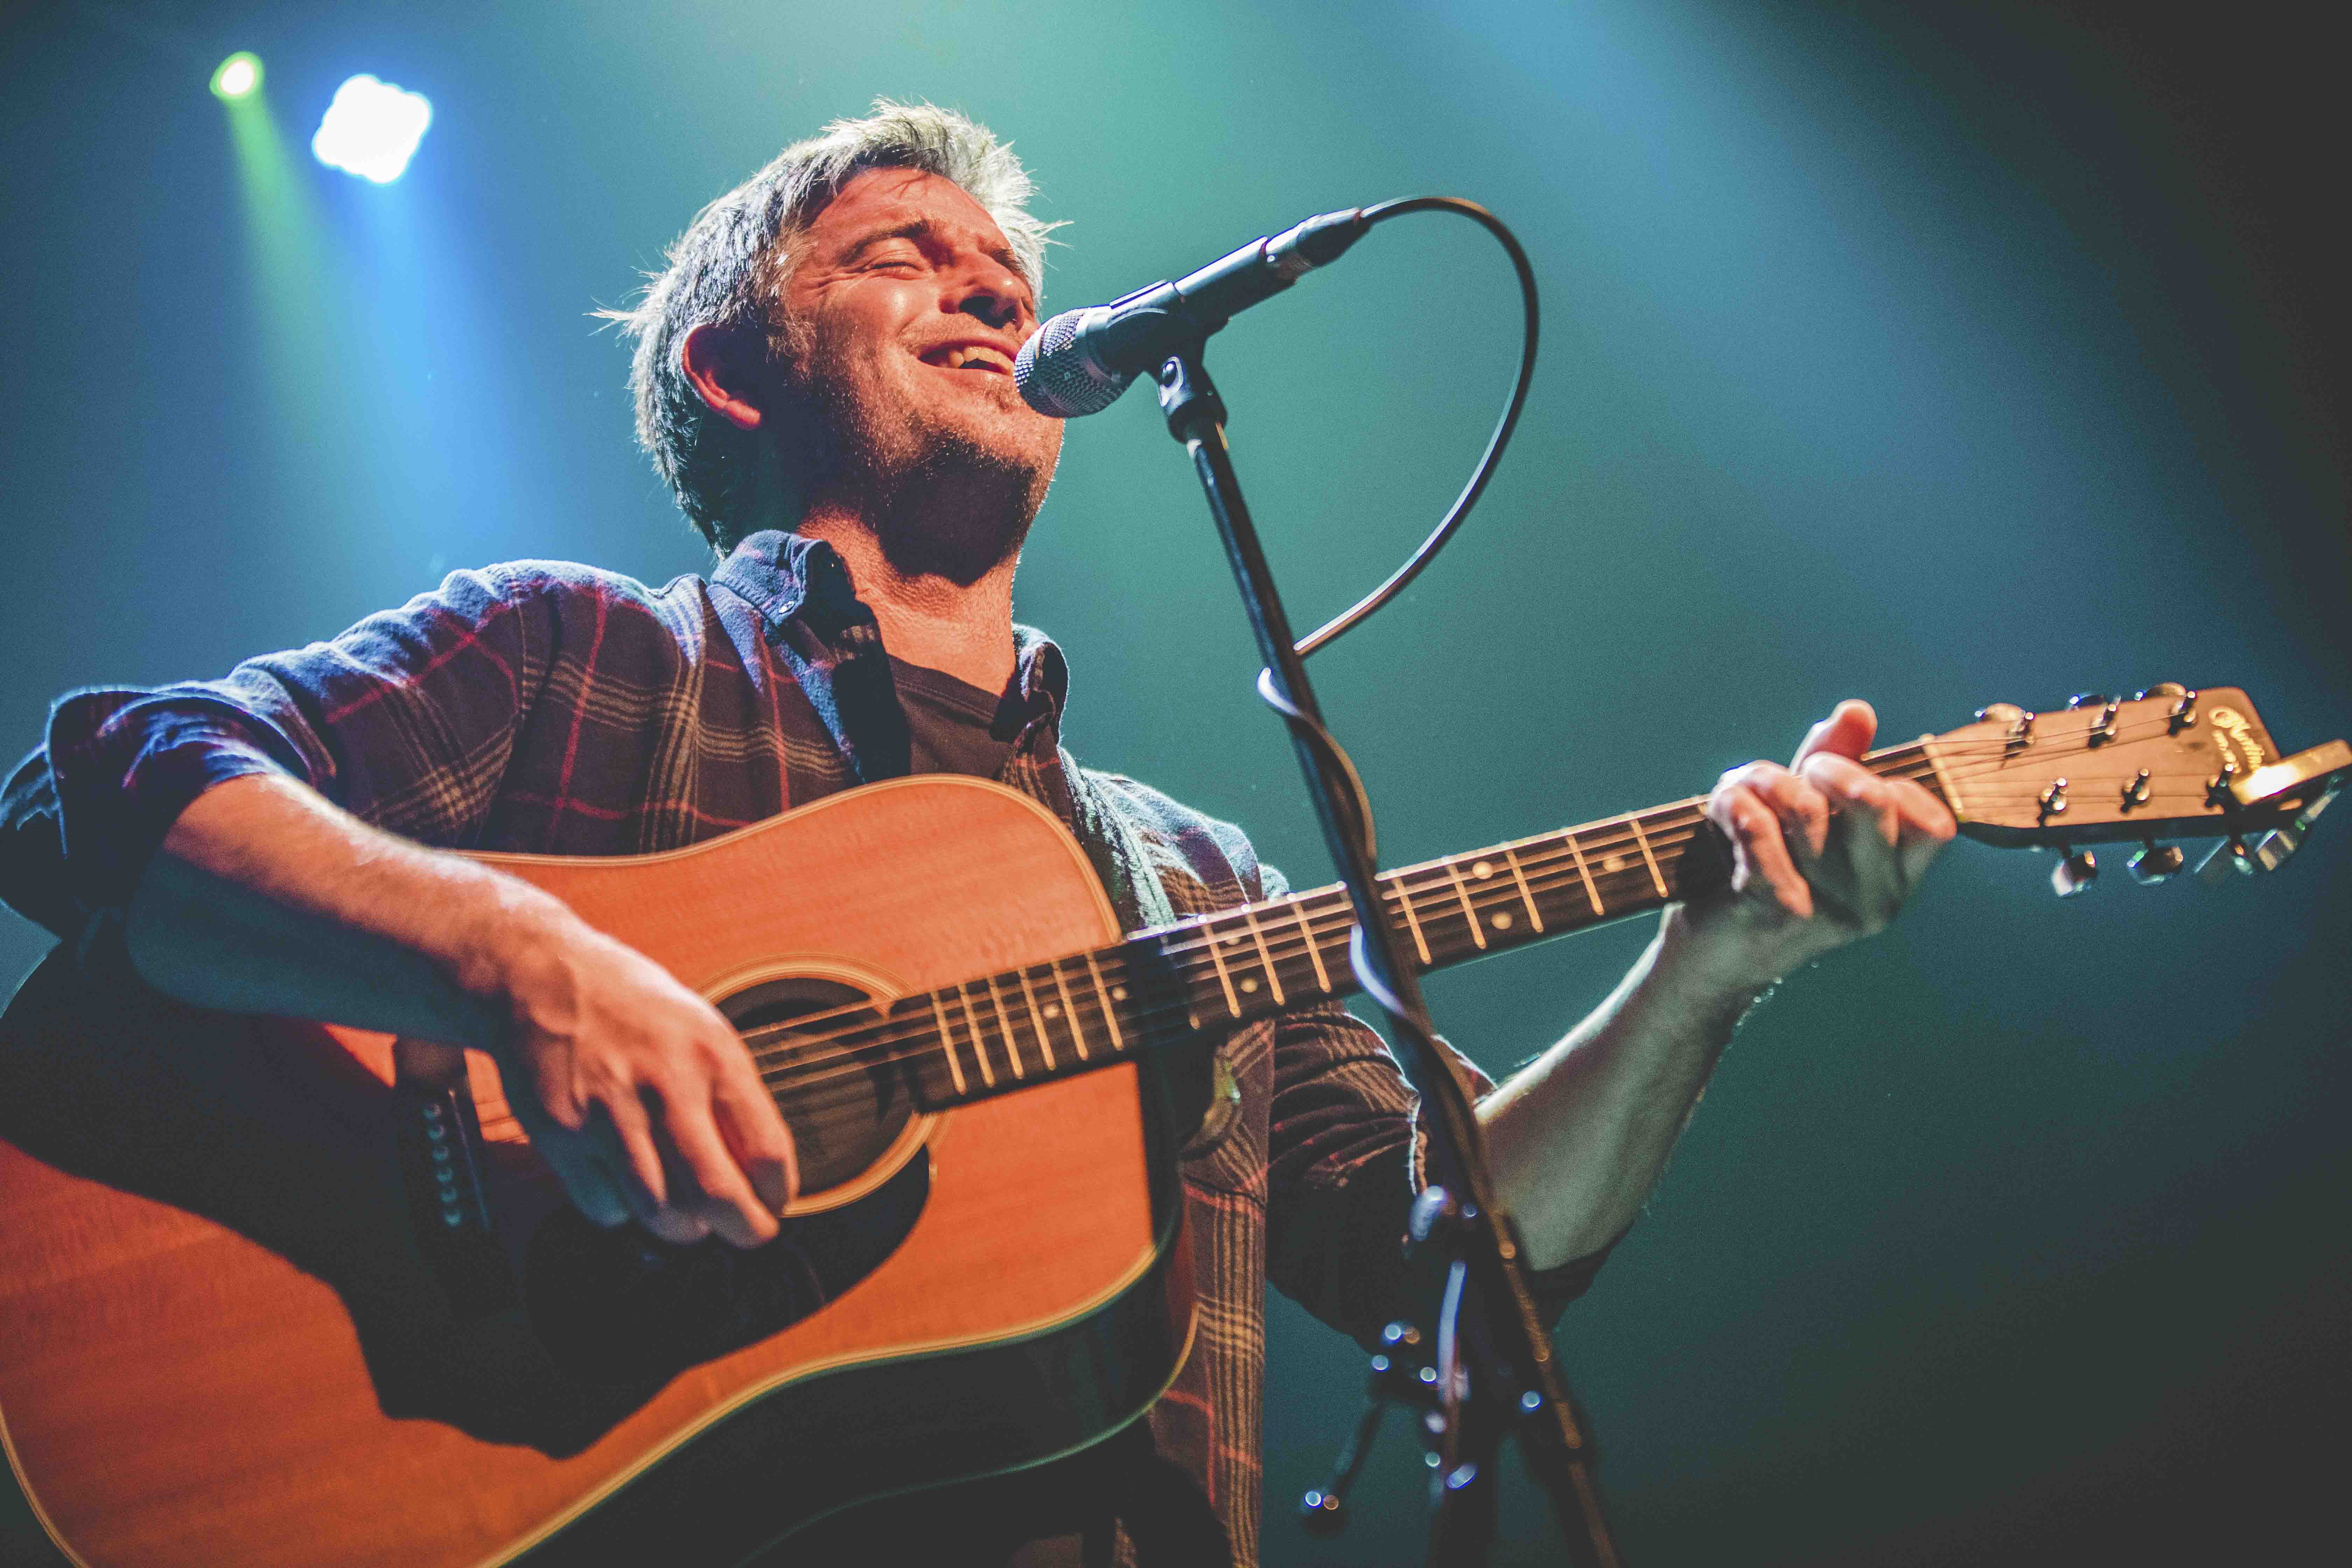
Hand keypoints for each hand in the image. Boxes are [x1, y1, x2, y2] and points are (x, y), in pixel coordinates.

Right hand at [480, 906, 797, 1246]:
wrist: (540, 979)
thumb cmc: (629, 1006)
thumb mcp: (701, 1030)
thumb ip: (731, 1094)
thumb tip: (761, 1168)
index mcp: (712, 1055)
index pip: (767, 1150)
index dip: (777, 1193)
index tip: (774, 1203)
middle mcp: (664, 1084)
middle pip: (716, 1193)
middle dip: (742, 1229)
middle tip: (747, 1234)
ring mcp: (608, 1113)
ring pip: (660, 1211)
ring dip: (683, 1228)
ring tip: (689, 1217)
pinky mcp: (562, 1135)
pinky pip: (605, 1207)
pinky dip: (623, 1212)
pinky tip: (628, 1187)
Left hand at [1685, 699, 1955, 988]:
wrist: (1707, 960)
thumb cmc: (1761, 877)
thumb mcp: (1805, 818)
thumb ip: (1836, 762)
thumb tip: (1859, 710)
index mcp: (1895, 882)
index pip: (1934, 822)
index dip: (1889, 783)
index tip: (1846, 785)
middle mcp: (1873, 901)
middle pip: (1873, 799)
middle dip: (1824, 766)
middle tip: (1791, 779)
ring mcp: (1827, 910)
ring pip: (1805, 805)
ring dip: (1763, 780)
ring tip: (1741, 794)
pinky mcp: (1775, 910)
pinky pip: (1760, 826)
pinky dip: (1733, 803)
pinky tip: (1722, 813)